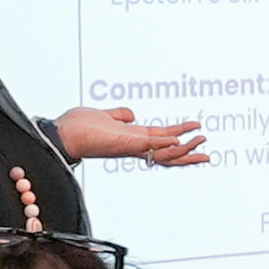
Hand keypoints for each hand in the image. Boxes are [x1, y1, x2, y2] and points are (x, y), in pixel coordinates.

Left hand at [55, 105, 209, 166]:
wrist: (61, 135)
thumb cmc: (76, 127)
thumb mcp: (103, 115)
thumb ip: (119, 115)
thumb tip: (131, 114)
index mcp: (131, 138)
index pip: (161, 142)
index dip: (180, 139)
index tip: (196, 136)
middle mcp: (134, 145)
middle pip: (168, 154)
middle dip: (189, 153)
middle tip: (207, 151)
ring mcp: (130, 146)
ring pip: (163, 153)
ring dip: (184, 148)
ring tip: (200, 139)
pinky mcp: (124, 142)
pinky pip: (149, 145)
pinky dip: (164, 143)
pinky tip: (178, 139)